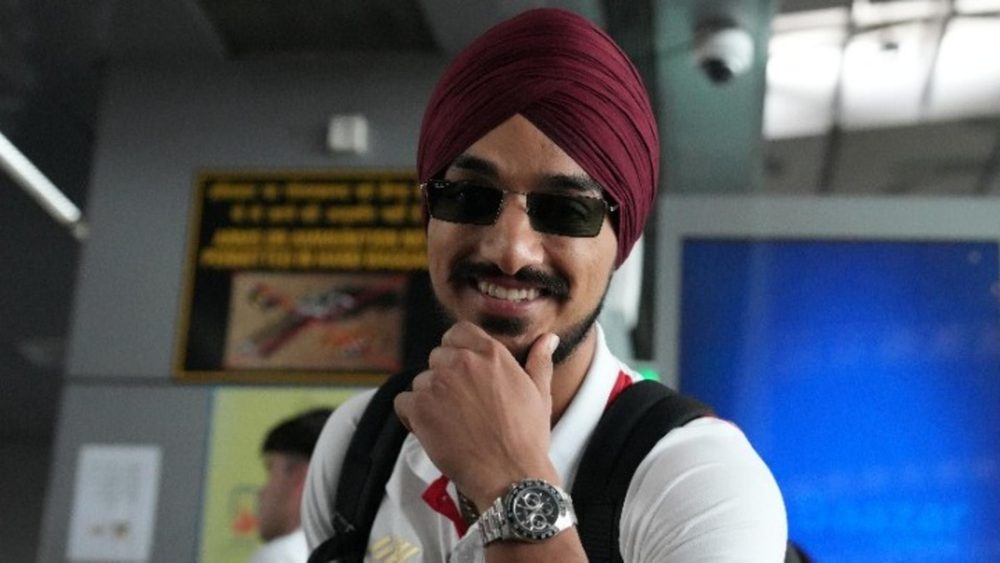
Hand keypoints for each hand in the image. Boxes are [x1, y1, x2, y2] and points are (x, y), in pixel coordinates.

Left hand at [394, 321, 560, 508]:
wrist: (510, 475)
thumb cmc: (527, 437)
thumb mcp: (539, 394)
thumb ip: (539, 361)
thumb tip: (548, 339)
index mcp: (491, 354)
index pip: (458, 332)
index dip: (457, 349)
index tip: (462, 369)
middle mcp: (461, 362)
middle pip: (437, 357)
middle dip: (444, 376)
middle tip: (460, 404)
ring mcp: (438, 384)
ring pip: (421, 381)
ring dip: (429, 397)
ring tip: (450, 422)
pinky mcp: (420, 408)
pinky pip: (404, 402)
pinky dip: (412, 415)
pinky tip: (431, 430)